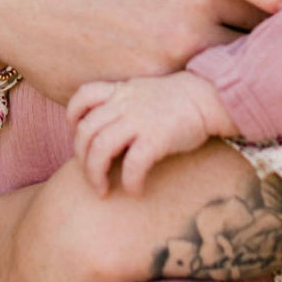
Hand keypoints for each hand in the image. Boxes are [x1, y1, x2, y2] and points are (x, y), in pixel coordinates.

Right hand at [0, 0, 264, 104]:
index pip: (270, 6)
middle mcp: (193, 23)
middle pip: (259, 51)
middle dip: (271, 58)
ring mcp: (165, 63)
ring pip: (224, 85)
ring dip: (235, 88)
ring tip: (250, 92)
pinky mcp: (136, 93)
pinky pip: (181, 106)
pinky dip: (192, 105)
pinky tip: (196, 105)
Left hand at [68, 72, 236, 195]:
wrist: (209, 97)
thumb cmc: (179, 100)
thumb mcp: (143, 91)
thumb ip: (123, 104)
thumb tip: (107, 130)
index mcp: (120, 90)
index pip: (82, 97)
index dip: (72, 119)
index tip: (78, 137)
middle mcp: (124, 103)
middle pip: (85, 131)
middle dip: (81, 159)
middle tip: (91, 177)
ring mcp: (138, 120)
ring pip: (100, 149)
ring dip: (95, 175)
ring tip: (103, 190)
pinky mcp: (156, 137)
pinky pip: (132, 164)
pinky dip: (129, 182)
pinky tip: (136, 191)